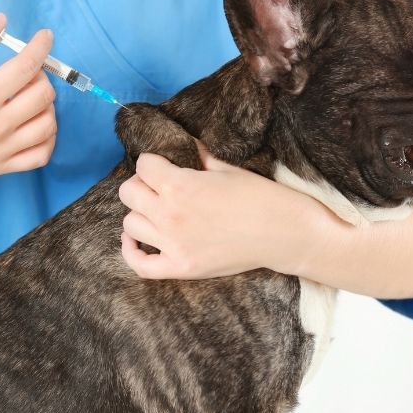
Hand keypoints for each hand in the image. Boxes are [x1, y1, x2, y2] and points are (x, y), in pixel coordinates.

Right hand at [0, 13, 56, 186]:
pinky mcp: (0, 168)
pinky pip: (42, 154)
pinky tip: (34, 122)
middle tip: (26, 70)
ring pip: (48, 125)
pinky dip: (48, 136)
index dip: (41, 47)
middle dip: (41, 74)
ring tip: (28, 95)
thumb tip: (1, 22)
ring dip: (46, 104)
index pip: (25, 68)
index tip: (45, 36)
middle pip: (42, 96)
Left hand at [118, 146, 293, 278]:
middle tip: (158, 187)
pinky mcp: (180, 268)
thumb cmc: (258, 196)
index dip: (153, 162)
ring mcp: (173, 244)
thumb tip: (182, 145)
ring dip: (140, 214)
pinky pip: (140, 264)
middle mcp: (170, 214)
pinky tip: (134, 239)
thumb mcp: (225, 168)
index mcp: (180, 185)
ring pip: (130, 224)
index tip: (162, 165)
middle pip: (128, 193)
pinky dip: (130, 252)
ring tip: (156, 211)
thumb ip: (196, 156)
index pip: (143, 165)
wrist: (283, 233)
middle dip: (141, 184)